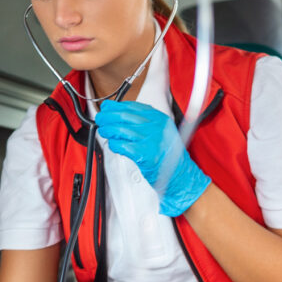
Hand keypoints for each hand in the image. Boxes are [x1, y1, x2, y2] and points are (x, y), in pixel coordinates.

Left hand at [95, 100, 210, 216]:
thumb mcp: (161, 133)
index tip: (108, 107)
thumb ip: (144, 123)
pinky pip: (123, 146)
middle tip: (100, 118)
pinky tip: (113, 145)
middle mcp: (156, 127)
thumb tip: (120, 115)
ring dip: (108, 130)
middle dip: (109, 116)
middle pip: (125, 116)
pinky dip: (114, 145)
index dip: (117, 106)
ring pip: (121, 130)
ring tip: (103, 131)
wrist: (180, 175)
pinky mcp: (145, 154)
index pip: (134, 107)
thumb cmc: (169, 156)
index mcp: (160, 119)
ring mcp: (151, 140)